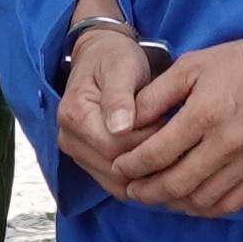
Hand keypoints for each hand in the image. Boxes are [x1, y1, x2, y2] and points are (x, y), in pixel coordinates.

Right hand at [53, 16, 154, 171]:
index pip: (113, 146)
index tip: (169, 124)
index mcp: (74, 114)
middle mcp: (68, 137)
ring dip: (145, 173)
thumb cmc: (115, 59)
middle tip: (174, 137)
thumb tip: (119, 128)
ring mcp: (76, 152)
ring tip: (169, 150)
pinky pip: (115, 184)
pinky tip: (160, 164)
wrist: (102, 58)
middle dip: (147, 156)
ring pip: (115, 182)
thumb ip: (119, 97)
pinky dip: (138, 179)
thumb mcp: (121, 68)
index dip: (145, 140)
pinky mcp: (88, 161)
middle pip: (114, 167)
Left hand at [94, 33, 242, 217]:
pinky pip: (228, 204)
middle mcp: (226, 144)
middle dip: (146, 191)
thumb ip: (155, 96)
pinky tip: (189, 200)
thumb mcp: (191, 66)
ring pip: (199, 199)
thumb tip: (123, 122)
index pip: (156, 154)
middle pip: (175, 184)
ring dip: (172, 202)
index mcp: (204, 115)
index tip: (119, 167)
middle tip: (131, 189)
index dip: (131, 166)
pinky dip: (203, 208)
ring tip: (156, 195)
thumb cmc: (240, 64)